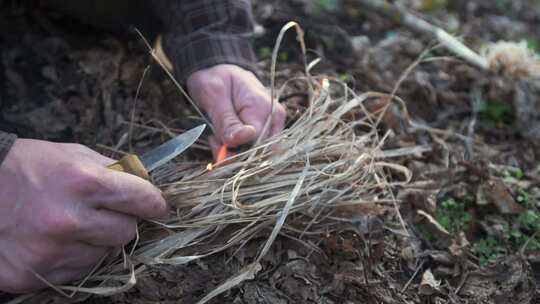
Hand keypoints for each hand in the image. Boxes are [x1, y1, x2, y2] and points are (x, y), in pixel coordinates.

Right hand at [0, 139, 166, 292]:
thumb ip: (113, 172)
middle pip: (127, 233)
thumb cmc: (28, 166)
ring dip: (96, 242)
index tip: (157, 205)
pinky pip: (76, 272)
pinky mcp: (32, 275)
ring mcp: (50, 251)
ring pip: (104, 256)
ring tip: (72, 224)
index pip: (142, 200)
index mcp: (83, 182)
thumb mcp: (73, 155)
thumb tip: (146, 187)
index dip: (154, 202)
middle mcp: (69, 220)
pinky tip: (55, 240)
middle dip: (122, 221)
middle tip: (104, 212)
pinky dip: (73, 258)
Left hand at [187, 64, 285, 157]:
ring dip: (230, 152)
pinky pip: (250, 151)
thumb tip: (246, 137)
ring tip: (216, 135)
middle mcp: (274, 119)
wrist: (217, 72)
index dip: (235, 148)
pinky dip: (233, 149)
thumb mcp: (214, 95)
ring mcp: (271, 127)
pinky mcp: (264, 133)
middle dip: (232, 152)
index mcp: (265, 107)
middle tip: (213, 138)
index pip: (257, 142)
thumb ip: (228, 120)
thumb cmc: (215, 80)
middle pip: (258, 152)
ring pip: (253, 155)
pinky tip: (221, 137)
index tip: (215, 139)